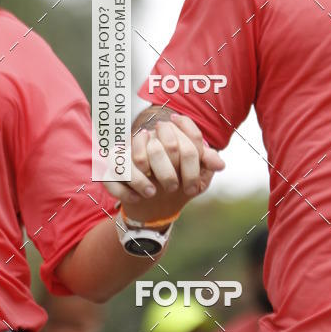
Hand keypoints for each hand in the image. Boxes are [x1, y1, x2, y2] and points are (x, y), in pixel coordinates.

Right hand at [104, 113, 224, 221]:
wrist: (156, 198)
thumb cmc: (179, 178)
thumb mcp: (196, 172)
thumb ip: (206, 162)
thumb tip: (220, 164)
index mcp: (169, 133)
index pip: (183, 139)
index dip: (191, 164)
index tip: (194, 188)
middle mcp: (146, 137)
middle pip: (160, 148)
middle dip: (168, 173)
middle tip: (174, 189)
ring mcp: (126, 151)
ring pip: (132, 160)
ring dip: (142, 180)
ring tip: (153, 193)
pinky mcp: (109, 168)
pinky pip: (112, 176)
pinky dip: (125, 190)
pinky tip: (137, 198)